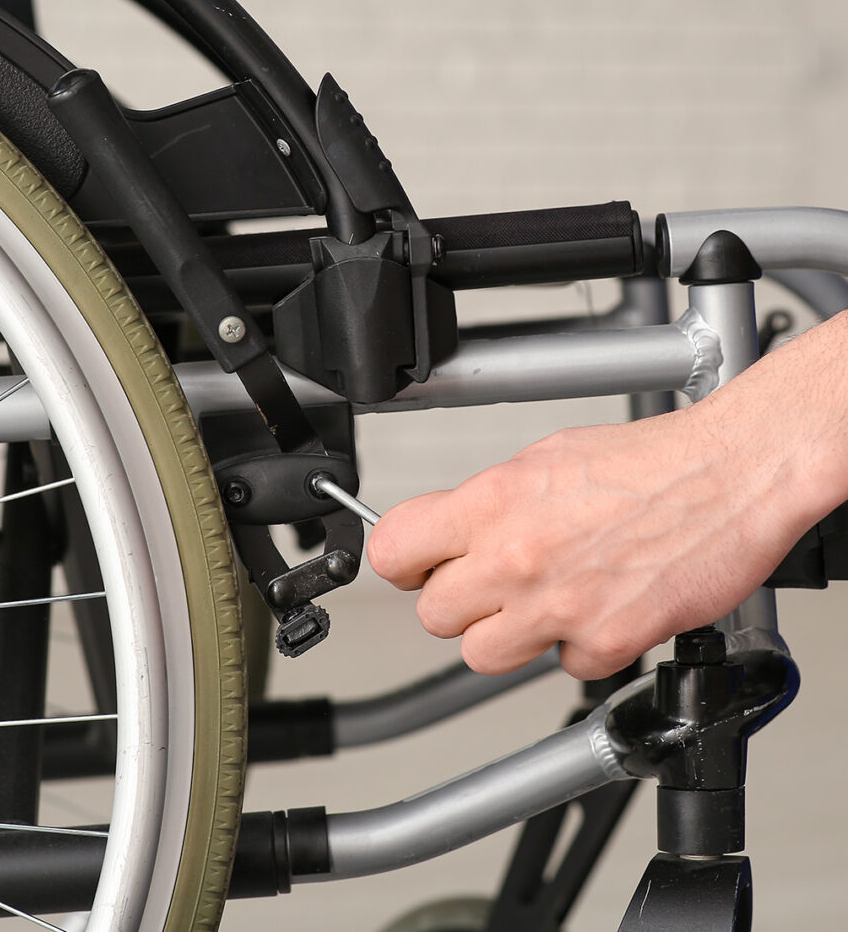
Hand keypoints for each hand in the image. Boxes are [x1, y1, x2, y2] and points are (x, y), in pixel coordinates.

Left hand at [368, 316, 847, 678]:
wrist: (730, 477)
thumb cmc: (651, 461)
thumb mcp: (547, 457)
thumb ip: (492, 502)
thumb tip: (457, 529)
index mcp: (494, 502)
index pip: (394, 551)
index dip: (405, 562)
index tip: (420, 565)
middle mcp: (516, 557)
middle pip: (434, 616)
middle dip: (459, 602)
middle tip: (494, 584)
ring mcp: (559, 606)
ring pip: (483, 655)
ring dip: (509, 635)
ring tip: (546, 601)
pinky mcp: (606, 643)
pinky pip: (564, 666)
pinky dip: (581, 646)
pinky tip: (603, 607)